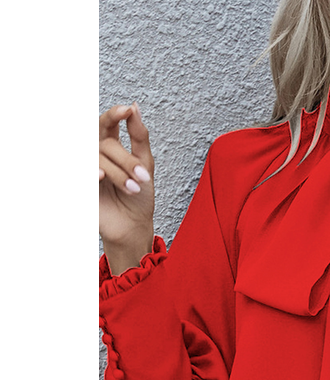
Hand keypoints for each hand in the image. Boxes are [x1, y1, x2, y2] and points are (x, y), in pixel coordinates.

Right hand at [99, 103, 154, 273]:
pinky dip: (97, 170)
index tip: (126, 111)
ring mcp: (93, 169)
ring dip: (119, 173)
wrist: (133, 226)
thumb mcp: (145, 165)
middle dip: (125, 160)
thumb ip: (139, 137)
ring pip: (99, 157)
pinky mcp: (88, 184)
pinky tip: (102, 177)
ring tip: (134, 189)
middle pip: (105, 143)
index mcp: (111, 146)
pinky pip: (91, 170)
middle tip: (142, 177)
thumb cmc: (139, 197)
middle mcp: (99, 155)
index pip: (107, 122)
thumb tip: (134, 107)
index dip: (114, 114)